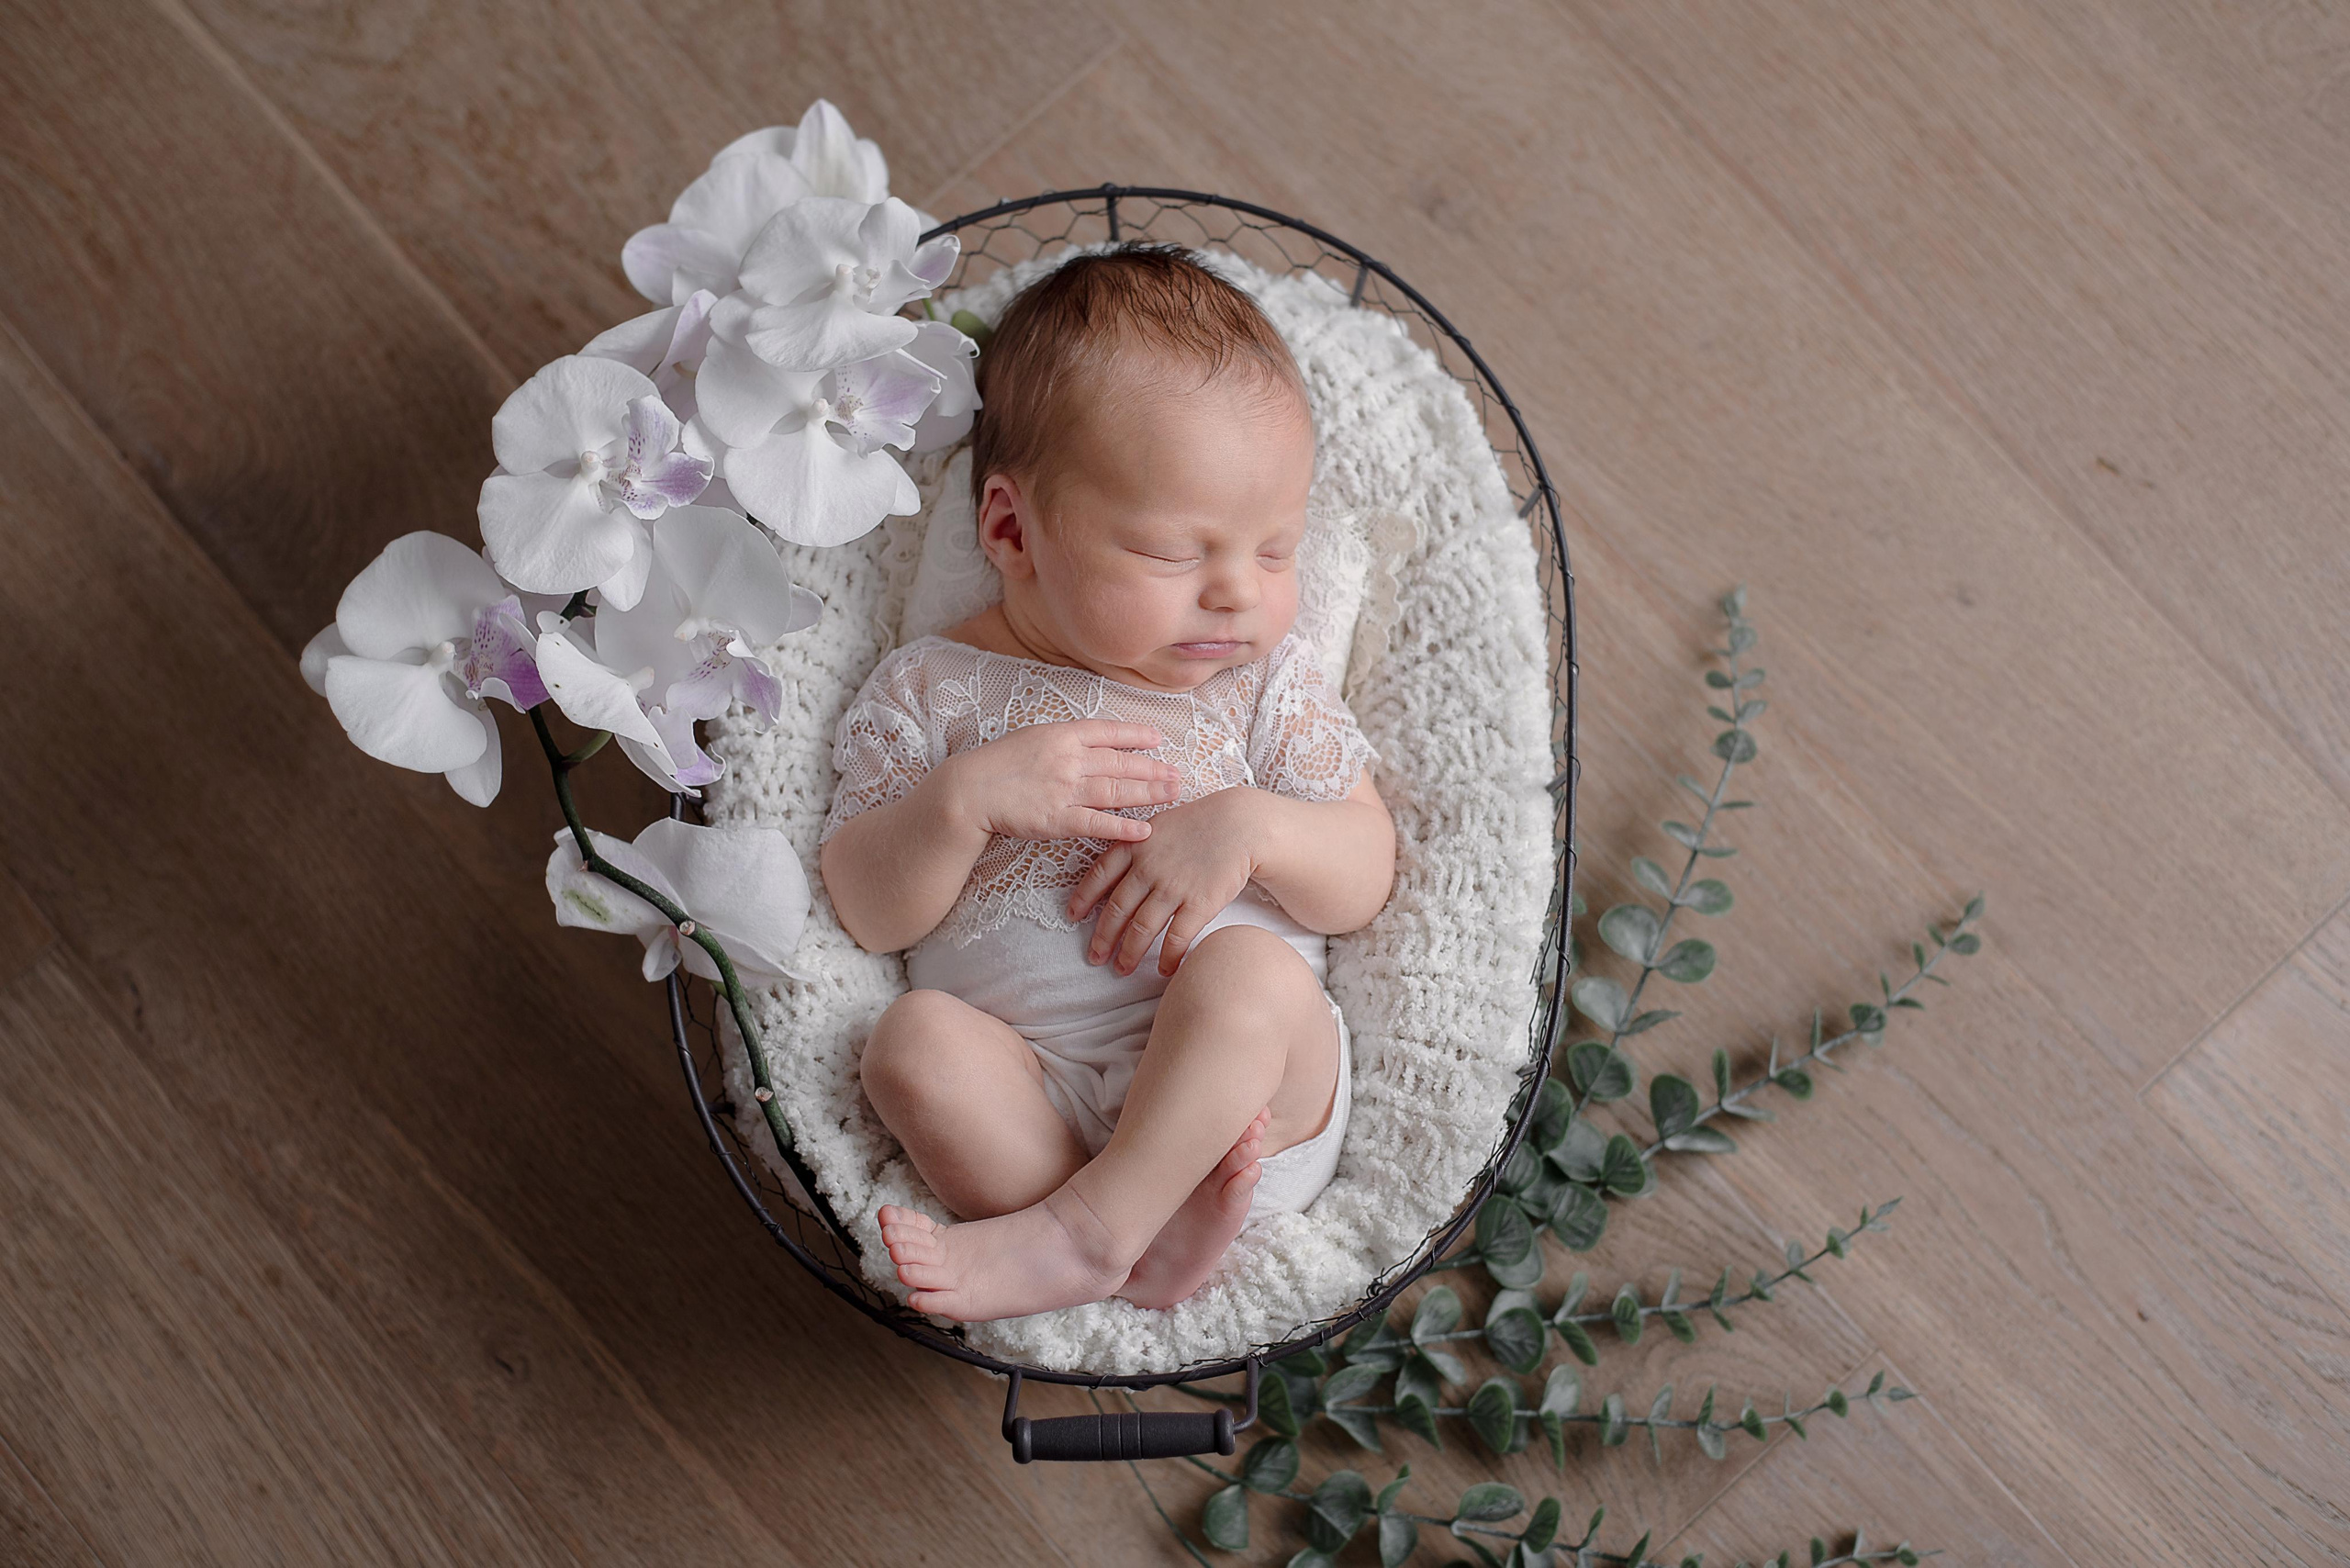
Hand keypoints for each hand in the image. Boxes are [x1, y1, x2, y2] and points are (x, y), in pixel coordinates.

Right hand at [943, 719, 1179, 843]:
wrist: (969, 790)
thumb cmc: (997, 763)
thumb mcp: (1032, 737)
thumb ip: (1063, 739)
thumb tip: (1092, 741)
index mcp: (1061, 734)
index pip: (1108, 732)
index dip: (1136, 736)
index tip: (1159, 739)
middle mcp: (1068, 759)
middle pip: (1120, 764)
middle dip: (1153, 769)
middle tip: (1178, 774)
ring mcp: (1064, 790)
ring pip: (1116, 791)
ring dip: (1148, 793)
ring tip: (1172, 794)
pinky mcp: (1057, 820)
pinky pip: (1097, 824)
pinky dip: (1122, 828)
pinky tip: (1144, 830)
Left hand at [1066, 787, 1264, 975]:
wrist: (1241, 823)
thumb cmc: (1200, 822)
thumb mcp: (1159, 824)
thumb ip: (1136, 844)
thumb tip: (1115, 867)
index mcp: (1135, 846)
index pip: (1099, 876)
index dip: (1083, 898)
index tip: (1072, 916)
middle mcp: (1148, 868)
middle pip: (1117, 909)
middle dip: (1103, 937)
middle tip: (1095, 956)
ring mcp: (1173, 887)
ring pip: (1142, 929)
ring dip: (1129, 953)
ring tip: (1121, 969)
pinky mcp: (1199, 903)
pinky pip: (1177, 938)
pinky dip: (1168, 957)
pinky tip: (1164, 969)